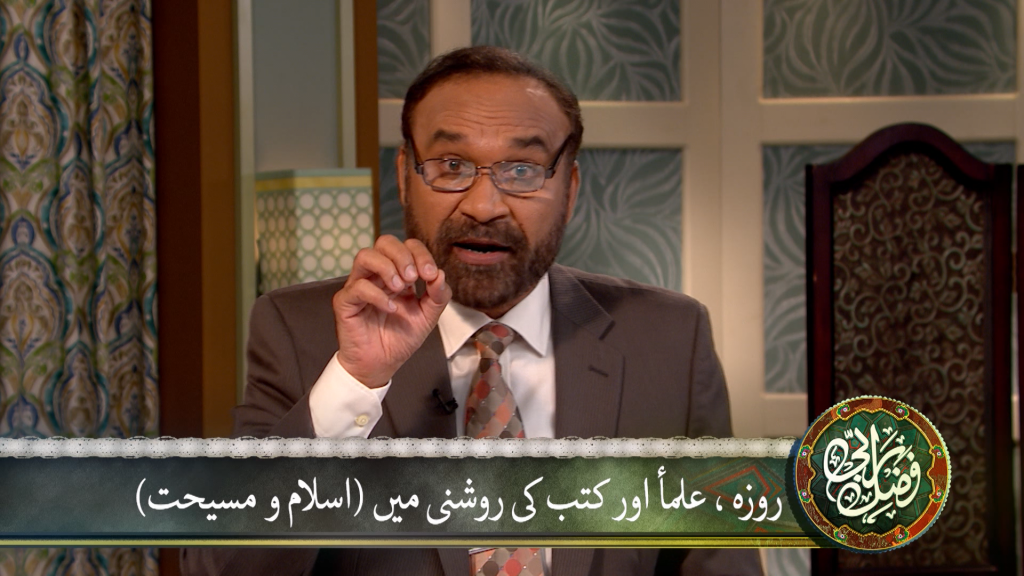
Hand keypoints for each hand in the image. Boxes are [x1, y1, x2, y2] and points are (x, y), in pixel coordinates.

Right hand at [332, 235, 449, 387]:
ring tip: (401, 287)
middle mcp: (377, 275)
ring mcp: (359, 285)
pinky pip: (358, 287)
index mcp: (398, 274)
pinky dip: (378, 295)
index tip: (430, 275)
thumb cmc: (400, 339)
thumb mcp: (428, 317)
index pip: (407, 246)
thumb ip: (438, 296)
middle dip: (403, 255)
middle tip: (414, 278)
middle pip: (384, 242)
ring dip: (387, 267)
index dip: (421, 254)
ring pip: (365, 255)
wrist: (381, 365)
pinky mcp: (345, 301)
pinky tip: (391, 309)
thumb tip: (440, 274)